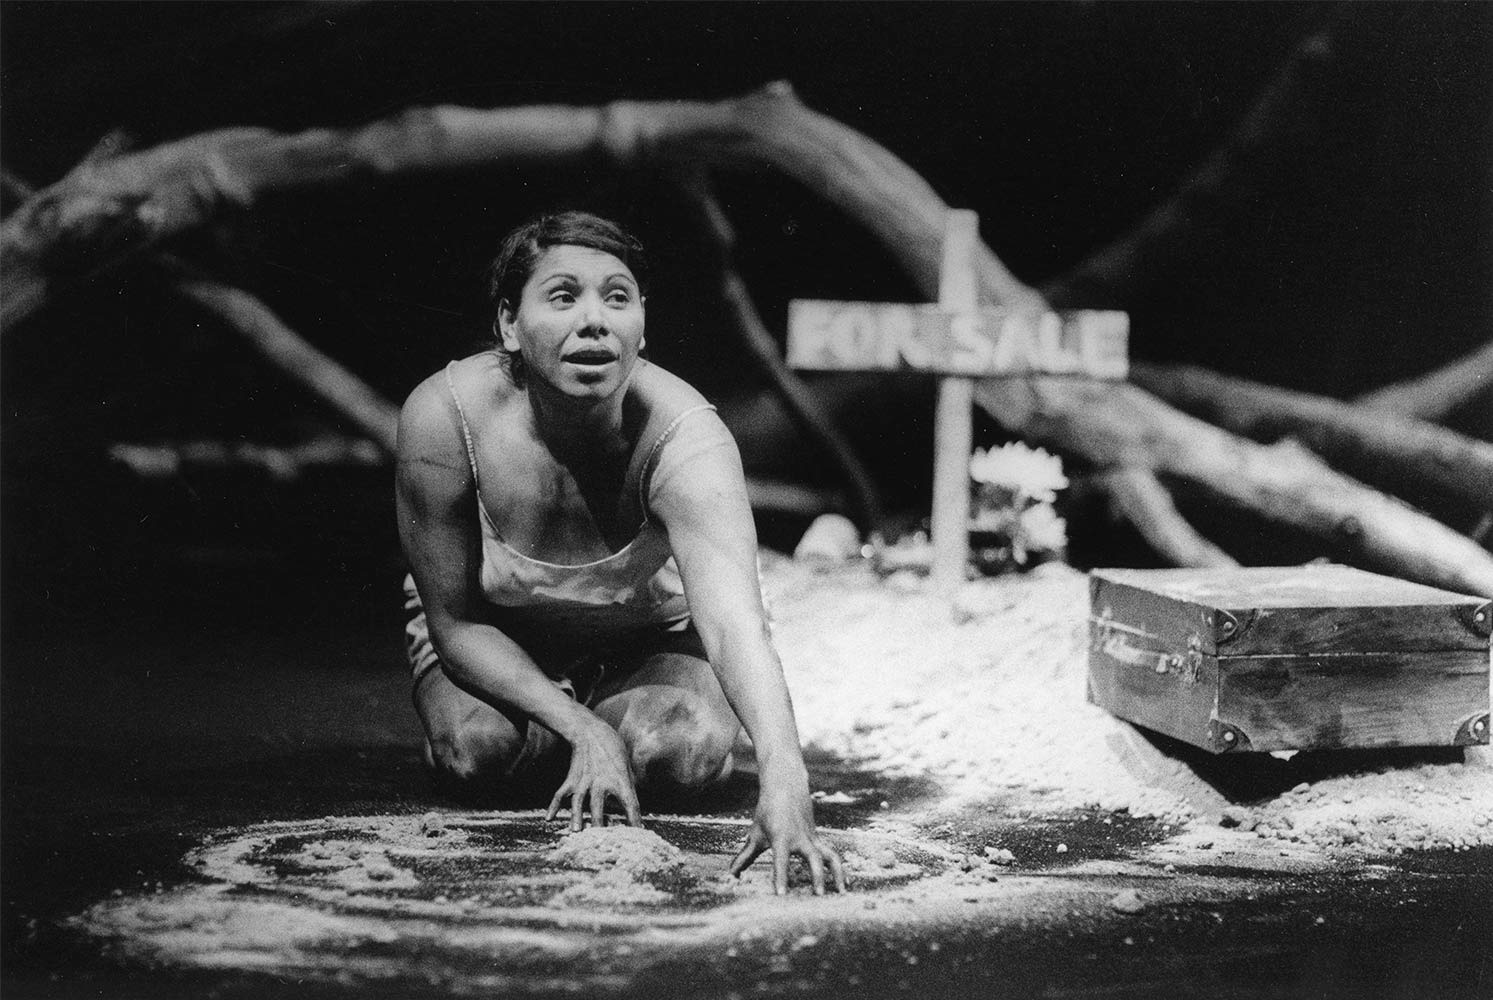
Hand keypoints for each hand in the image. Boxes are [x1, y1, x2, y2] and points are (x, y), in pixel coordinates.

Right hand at [546, 719, 641, 830]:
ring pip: (578, 804)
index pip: (630, 804)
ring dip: (577, 819)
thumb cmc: (613, 748)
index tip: (639, 835)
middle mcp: (600, 782)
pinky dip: (553, 806)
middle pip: (599, 808)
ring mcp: (583, 781)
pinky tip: (549, 819)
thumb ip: (628, 785)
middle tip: (604, 842)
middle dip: (601, 826)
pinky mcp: (571, 779)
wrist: (590, 731)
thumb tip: (632, 804)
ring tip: (576, 833)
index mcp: (619, 780)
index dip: (636, 821)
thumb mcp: (627, 765)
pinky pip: (560, 794)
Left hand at [728, 783, 845, 894]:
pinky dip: (839, 868)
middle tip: (818, 895)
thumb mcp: (756, 833)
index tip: (781, 895)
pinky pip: (831, 854)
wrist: (786, 786)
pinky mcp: (818, 839)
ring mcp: (812, 838)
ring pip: (830, 855)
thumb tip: (731, 874)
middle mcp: (800, 838)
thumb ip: (745, 856)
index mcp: (782, 837)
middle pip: (813, 858)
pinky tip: (845, 884)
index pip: (781, 860)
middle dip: (817, 877)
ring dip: (837, 874)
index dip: (781, 878)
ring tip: (842, 892)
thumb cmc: (768, 811)